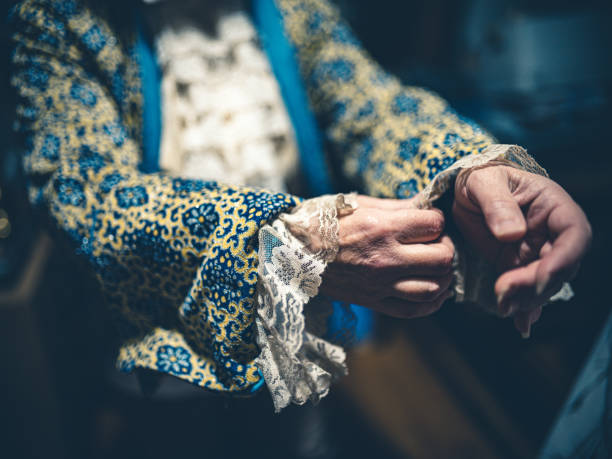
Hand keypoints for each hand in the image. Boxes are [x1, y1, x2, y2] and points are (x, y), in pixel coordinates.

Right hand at [320, 195, 454, 317]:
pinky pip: (415, 310)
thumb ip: (397, 207)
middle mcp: (385, 258)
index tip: (429, 222)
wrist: (293, 252)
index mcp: (381, 228)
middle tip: (437, 243)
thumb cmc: (323, 223)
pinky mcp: (374, 301)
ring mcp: (380, 284)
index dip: (437, 221)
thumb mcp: (359, 204)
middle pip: (442, 258)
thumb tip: (427, 205)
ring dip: (443, 276)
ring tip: (436, 266)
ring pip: (434, 288)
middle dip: (446, 248)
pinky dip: (432, 302)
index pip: (434, 225)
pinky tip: (433, 290)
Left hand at [453, 164, 590, 335]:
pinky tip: (520, 326)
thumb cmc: (478, 179)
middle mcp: (552, 232)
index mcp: (554, 206)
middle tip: (504, 295)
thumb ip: (497, 204)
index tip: (539, 277)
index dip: (562, 260)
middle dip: (536, 286)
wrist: (462, 192)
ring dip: (527, 300)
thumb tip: (513, 234)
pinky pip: (526, 290)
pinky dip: (524, 309)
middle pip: (560, 267)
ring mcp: (537, 252)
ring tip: (503, 307)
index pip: (574, 235)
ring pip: (544, 284)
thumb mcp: (482, 182)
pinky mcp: (519, 266)